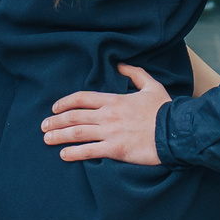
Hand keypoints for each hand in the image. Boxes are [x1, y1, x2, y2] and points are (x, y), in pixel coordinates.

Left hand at [42, 64, 168, 164]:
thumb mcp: (151, 85)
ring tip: (47, 139)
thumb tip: (120, 64)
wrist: (176, 130)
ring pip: (77, 133)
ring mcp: (110, 132)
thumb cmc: (165, 109)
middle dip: (56, 121)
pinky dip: (74, 153)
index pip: (82, 98)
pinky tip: (64, 155)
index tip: (55, 108)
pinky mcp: (115, 149)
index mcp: (114, 100)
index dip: (65, 102)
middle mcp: (108, 115)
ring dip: (59, 136)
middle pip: (75, 116)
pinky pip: (89, 151)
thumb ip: (135, 73)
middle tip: (43, 126)